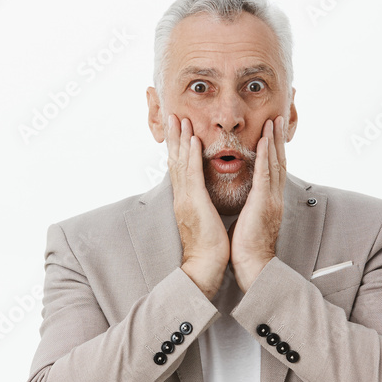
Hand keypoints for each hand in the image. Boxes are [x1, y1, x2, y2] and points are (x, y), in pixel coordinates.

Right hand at [166, 114, 228, 299]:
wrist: (204, 266)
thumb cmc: (208, 248)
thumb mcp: (204, 220)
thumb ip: (202, 206)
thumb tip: (204, 198)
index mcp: (185, 200)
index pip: (180, 168)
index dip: (178, 148)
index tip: (178, 130)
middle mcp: (181, 196)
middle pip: (175, 160)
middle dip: (174, 137)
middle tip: (172, 116)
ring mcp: (185, 199)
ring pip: (180, 162)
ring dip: (180, 138)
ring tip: (180, 119)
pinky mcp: (193, 202)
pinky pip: (192, 173)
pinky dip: (191, 155)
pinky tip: (192, 139)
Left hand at [230, 116, 286, 292]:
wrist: (253, 266)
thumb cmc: (247, 247)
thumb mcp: (249, 220)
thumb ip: (250, 206)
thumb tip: (245, 199)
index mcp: (269, 201)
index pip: (272, 170)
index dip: (274, 150)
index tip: (272, 132)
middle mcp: (274, 197)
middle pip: (278, 161)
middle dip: (278, 139)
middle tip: (279, 118)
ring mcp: (271, 199)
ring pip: (275, 163)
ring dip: (274, 139)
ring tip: (274, 120)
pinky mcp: (264, 203)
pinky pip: (265, 174)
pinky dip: (266, 155)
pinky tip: (264, 139)